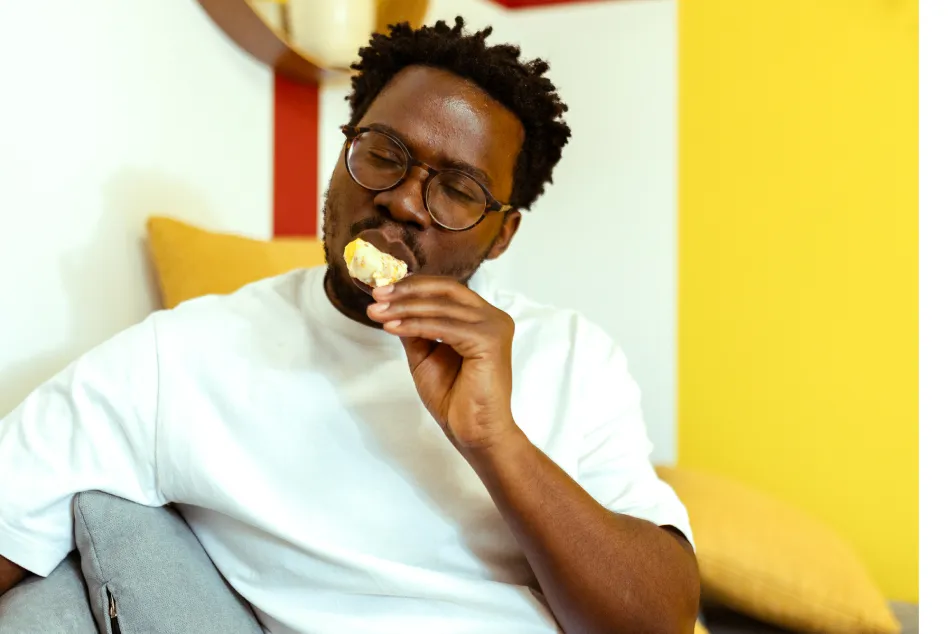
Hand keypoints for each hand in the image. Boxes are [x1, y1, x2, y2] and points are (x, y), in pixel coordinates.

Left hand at [367, 276, 518, 453]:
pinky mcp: (490, 341)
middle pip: (446, 290)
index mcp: (483, 318)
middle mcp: (493, 317)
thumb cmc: (455, 399)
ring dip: (404, 308)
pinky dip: (415, 325)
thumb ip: (415, 328)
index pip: (447, 290)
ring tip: (377, 313)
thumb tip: (391, 304)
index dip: (413, 286)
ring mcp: (494, 327)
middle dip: (407, 291)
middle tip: (377, 296)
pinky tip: (392, 328)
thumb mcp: (426, 355)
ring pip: (441, 307)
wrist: (474, 433)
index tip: (381, 291)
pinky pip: (444, 327)